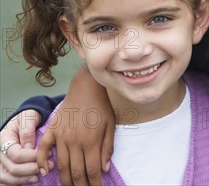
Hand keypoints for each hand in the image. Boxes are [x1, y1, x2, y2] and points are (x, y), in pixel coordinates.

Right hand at [0, 110, 52, 184]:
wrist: (26, 119)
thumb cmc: (28, 117)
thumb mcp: (28, 117)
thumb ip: (27, 131)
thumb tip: (29, 148)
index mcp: (4, 139)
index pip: (16, 154)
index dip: (32, 157)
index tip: (49, 153)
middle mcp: (0, 152)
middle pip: (12, 168)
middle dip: (32, 169)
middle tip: (50, 166)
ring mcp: (2, 161)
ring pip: (8, 177)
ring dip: (25, 179)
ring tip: (40, 176)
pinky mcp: (5, 167)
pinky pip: (5, 180)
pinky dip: (16, 183)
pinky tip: (30, 180)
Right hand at [36, 67, 113, 185]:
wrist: (86, 88)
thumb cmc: (101, 106)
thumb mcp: (111, 125)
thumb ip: (108, 148)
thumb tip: (104, 168)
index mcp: (91, 141)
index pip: (92, 170)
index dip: (95, 183)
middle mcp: (74, 141)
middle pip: (75, 171)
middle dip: (80, 185)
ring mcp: (61, 136)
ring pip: (60, 165)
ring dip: (65, 179)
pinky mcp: (52, 130)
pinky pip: (42, 149)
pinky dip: (40, 162)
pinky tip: (44, 171)